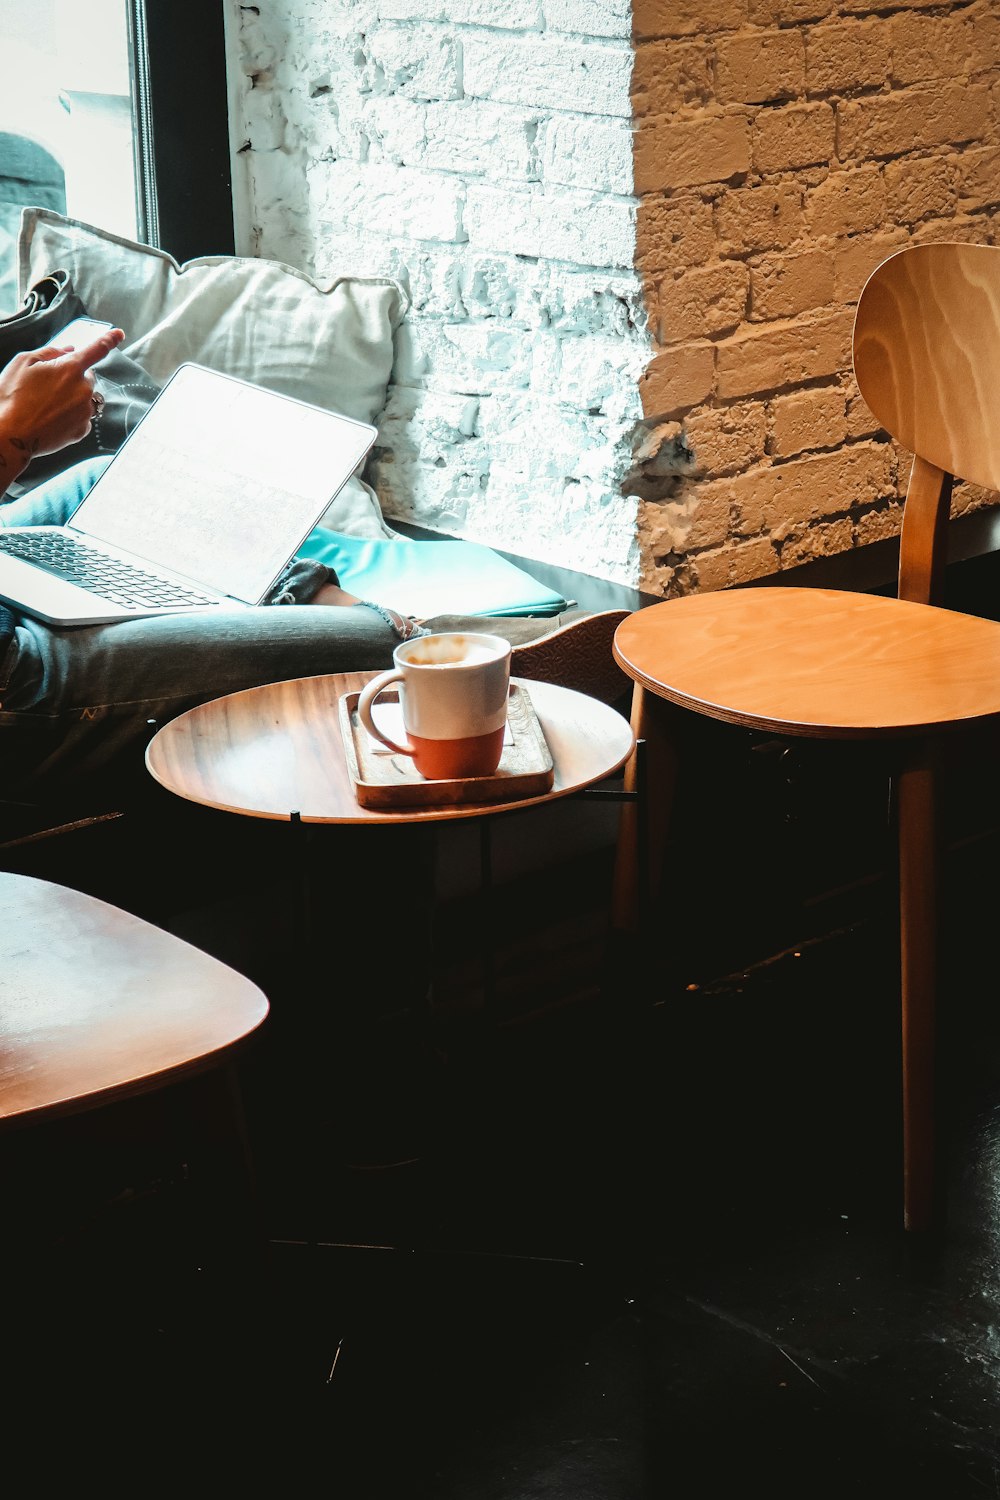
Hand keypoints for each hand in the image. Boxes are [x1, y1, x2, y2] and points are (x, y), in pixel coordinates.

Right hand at [0, 328, 124, 479]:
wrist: (10, 435)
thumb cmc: (12, 397)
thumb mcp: (23, 363)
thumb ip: (49, 352)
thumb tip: (68, 350)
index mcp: (70, 368)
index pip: (96, 350)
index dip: (109, 339)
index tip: (119, 334)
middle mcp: (83, 389)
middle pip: (86, 377)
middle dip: (72, 378)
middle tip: (46, 386)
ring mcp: (85, 411)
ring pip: (85, 398)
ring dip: (72, 397)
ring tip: (46, 405)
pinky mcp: (83, 430)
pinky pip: (82, 416)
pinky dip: (71, 416)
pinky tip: (52, 418)